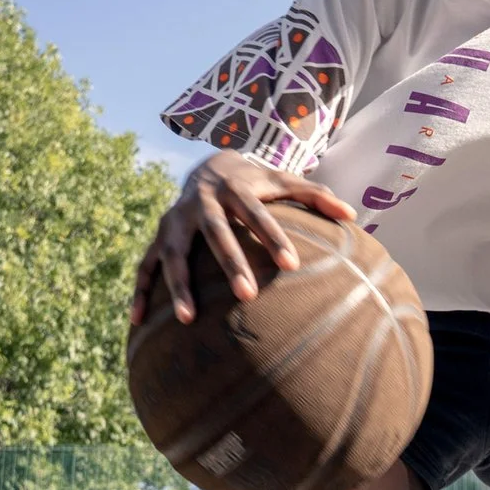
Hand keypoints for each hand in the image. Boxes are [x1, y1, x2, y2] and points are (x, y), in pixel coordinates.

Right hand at [131, 151, 355, 325]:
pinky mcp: (158, 237)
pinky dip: (139, 293)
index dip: (272, 238)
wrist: (208, 166)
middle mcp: (201, 203)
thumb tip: (353, 215)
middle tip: (247, 296)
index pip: (257, 214)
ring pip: (173, 253)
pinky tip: (137, 323)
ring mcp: (175, 220)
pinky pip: (144, 266)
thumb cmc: (256, 183)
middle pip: (215, 233)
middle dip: (229, 263)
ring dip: (178, 285)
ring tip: (188, 320)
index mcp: (236, 189)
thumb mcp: (284, 181)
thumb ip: (317, 194)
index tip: (291, 265)